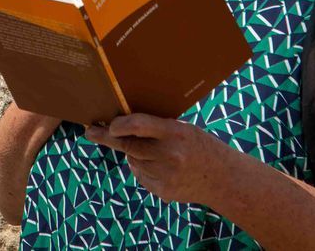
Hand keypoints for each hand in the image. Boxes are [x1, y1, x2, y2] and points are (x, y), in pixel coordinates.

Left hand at [84, 113, 230, 204]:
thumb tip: (120, 124)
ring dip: (133, 154)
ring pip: (133, 160)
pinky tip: (161, 167)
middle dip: (108, 137)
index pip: (138, 125)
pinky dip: (142, 168)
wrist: (223, 179)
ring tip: (155, 152)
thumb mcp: (183, 128)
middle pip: (128, 146)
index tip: (107, 124)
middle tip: (91, 132)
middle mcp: (169, 155)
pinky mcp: (162, 191)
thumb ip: (156, 127)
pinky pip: (140, 175)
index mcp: (175, 132)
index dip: (118, 125)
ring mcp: (165, 175)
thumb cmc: (199, 146)